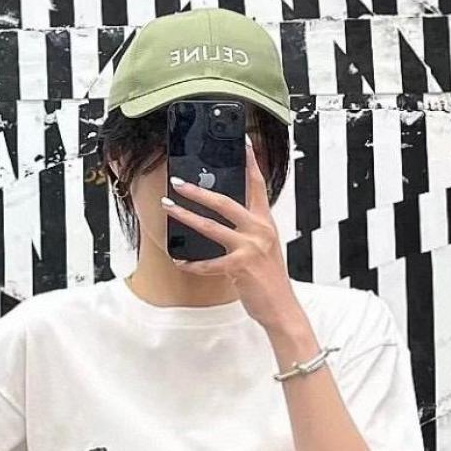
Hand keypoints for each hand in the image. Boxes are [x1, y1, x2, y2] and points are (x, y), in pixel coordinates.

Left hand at [161, 135, 299, 329]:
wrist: (281, 308)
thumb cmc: (270, 280)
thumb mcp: (264, 249)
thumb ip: (249, 232)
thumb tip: (224, 220)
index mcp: (266, 224)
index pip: (258, 186)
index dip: (251, 162)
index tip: (243, 142)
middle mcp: (259, 231)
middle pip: (225, 202)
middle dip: (198, 191)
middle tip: (179, 182)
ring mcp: (250, 248)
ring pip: (211, 227)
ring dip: (186, 216)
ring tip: (169, 207)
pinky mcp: (240, 267)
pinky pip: (209, 263)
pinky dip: (193, 264)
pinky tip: (181, 262)